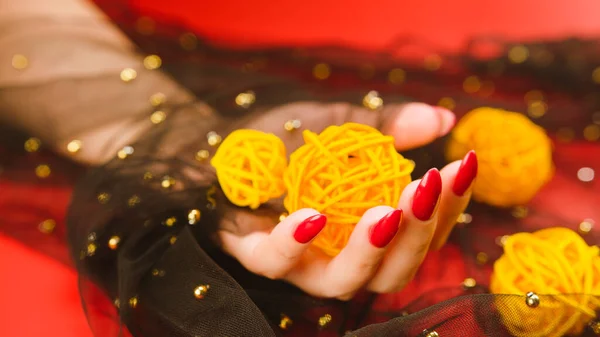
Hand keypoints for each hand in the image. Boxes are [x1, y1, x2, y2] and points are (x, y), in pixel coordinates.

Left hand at [219, 102, 476, 298]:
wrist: (221, 143)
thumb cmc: (285, 140)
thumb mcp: (339, 125)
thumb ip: (385, 126)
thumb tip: (441, 117)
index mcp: (370, 227)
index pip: (422, 232)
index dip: (448, 207)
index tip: (462, 165)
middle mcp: (342, 255)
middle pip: (393, 270)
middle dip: (418, 233)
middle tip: (427, 188)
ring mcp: (301, 261)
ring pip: (344, 282)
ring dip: (370, 250)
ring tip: (387, 212)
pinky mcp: (258, 254)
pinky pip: (277, 263)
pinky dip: (295, 243)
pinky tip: (311, 216)